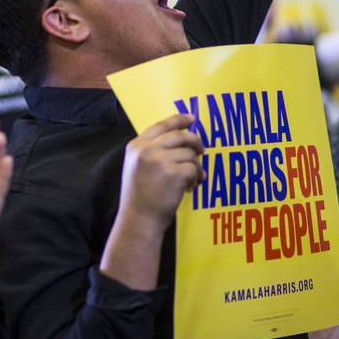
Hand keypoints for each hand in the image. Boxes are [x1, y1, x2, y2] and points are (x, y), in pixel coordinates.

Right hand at [118, 114, 204, 229]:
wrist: (139, 219)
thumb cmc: (139, 197)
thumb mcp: (135, 167)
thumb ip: (150, 151)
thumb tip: (178, 138)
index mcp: (136, 146)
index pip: (161, 125)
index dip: (179, 119)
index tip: (192, 118)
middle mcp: (146, 150)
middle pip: (179, 136)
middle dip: (195, 141)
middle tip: (202, 149)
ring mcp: (160, 161)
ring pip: (189, 153)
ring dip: (196, 165)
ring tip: (194, 177)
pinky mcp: (174, 173)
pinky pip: (193, 167)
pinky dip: (196, 176)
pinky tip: (192, 186)